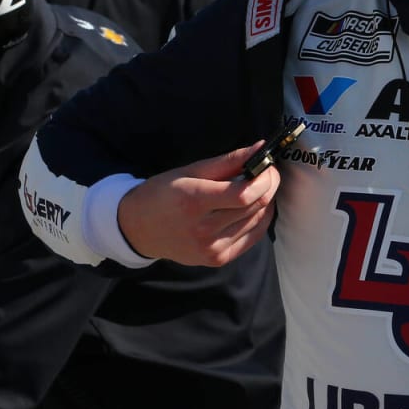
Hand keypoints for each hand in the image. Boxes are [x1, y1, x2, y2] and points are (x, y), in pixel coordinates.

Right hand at [116, 142, 279, 266]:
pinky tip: (254, 207)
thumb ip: (228, 161)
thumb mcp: (190, 171)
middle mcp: (203, 230)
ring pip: (257, 221)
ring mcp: (211, 249)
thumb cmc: (163, 193)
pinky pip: (252, 238)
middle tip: (267, 173)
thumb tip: (261, 148)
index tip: (268, 165)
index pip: (244, 194)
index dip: (264, 178)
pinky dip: (259, 219)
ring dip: (265, 201)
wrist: (139, 229)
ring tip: (258, 188)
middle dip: (269, 185)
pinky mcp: (217, 259)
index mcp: (193, 202)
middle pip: (255, 206)